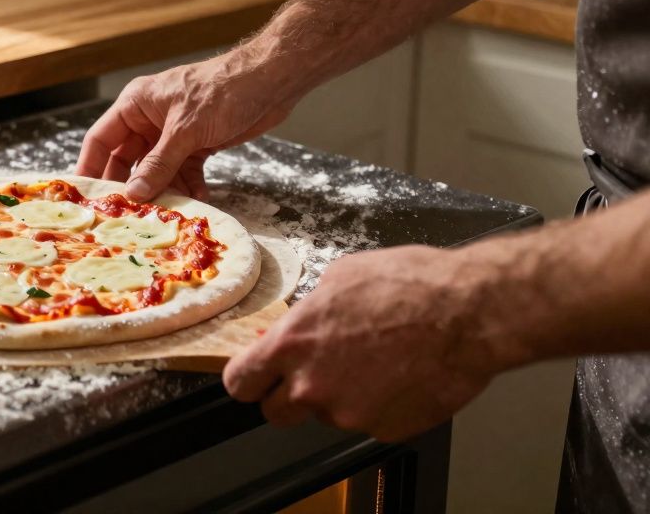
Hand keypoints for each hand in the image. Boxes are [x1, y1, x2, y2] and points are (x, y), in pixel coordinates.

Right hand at [75, 54, 295, 201]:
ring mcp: (173, 134)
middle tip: (126, 217)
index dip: (90, 168)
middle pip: (127, 161)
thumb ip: (158, 164)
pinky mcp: (196, 144)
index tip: (84, 198)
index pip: (101, 140)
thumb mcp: (185, 130)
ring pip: (157, 171)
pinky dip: (189, 187)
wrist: (271, 82)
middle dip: (131, 187)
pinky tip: (197, 199)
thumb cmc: (224, 91)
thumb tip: (133, 194)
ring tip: (168, 213)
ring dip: (164, 191)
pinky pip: (183, 172)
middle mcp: (149, 120)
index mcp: (135, 105)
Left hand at [222, 245, 513, 441]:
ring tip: (374, 362)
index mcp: (292, 344)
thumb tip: (298, 324)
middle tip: (316, 372)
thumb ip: (307, 312)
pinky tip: (399, 375)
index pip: (240, 383)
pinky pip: (368, 422)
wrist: (468, 312)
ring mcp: (349, 414)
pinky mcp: (385, 430)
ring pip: (327, 415)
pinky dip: (378, 406)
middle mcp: (312, 386)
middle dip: (289, 394)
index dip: (248, 380)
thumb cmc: (409, 285)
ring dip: (339, 397)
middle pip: (276, 412)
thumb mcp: (339, 278)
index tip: (256, 376)